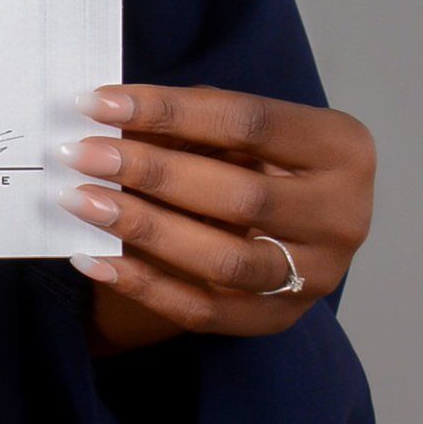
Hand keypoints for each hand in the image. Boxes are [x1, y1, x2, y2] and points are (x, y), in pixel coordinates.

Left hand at [57, 83, 375, 355]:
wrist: (291, 227)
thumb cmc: (258, 159)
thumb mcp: (238, 129)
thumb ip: (188, 121)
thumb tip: (105, 116)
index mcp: (342, 149)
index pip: (250, 122)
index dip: (169, 111)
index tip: (97, 103)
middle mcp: (342, 217)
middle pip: (241, 196)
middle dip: (151, 172)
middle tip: (83, 155)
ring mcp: (315, 277)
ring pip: (225, 261)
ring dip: (144, 228)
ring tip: (80, 201)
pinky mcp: (278, 320)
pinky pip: (203, 311)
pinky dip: (143, 285)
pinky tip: (93, 256)